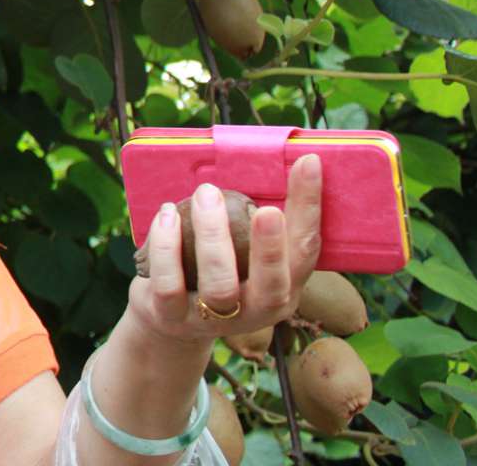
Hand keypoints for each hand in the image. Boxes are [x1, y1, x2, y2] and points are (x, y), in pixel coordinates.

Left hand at [129, 154, 323, 343]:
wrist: (168, 320)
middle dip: (271, 246)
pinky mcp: (172, 317)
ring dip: (213, 236)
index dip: (309, 207)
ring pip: (220, 284)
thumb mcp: (243, 254)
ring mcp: (215, 318)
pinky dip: (167, 246)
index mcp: (285, 288)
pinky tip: (167, 215)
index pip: (305, 249)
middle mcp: (258, 309)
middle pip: (273, 282)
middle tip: (265, 208)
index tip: (307, 163)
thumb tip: (266, 156)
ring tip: (206, 194)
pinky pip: (169, 284)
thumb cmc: (214, 271)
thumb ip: (254, 221)